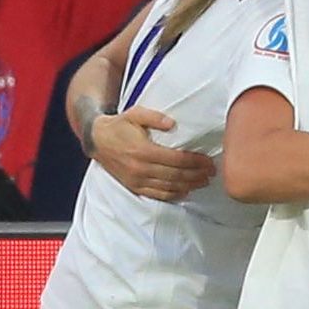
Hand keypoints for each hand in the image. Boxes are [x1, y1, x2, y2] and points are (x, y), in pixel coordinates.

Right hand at [91, 105, 216, 200]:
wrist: (97, 140)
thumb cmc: (120, 125)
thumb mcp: (135, 114)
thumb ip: (154, 117)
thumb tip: (173, 123)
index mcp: (143, 151)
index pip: (177, 159)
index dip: (195, 162)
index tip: (209, 161)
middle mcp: (141, 168)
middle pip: (176, 175)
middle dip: (197, 175)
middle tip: (212, 172)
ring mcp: (137, 180)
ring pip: (169, 187)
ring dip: (189, 185)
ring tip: (203, 182)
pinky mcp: (134, 187)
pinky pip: (157, 194)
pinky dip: (173, 195)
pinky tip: (185, 191)